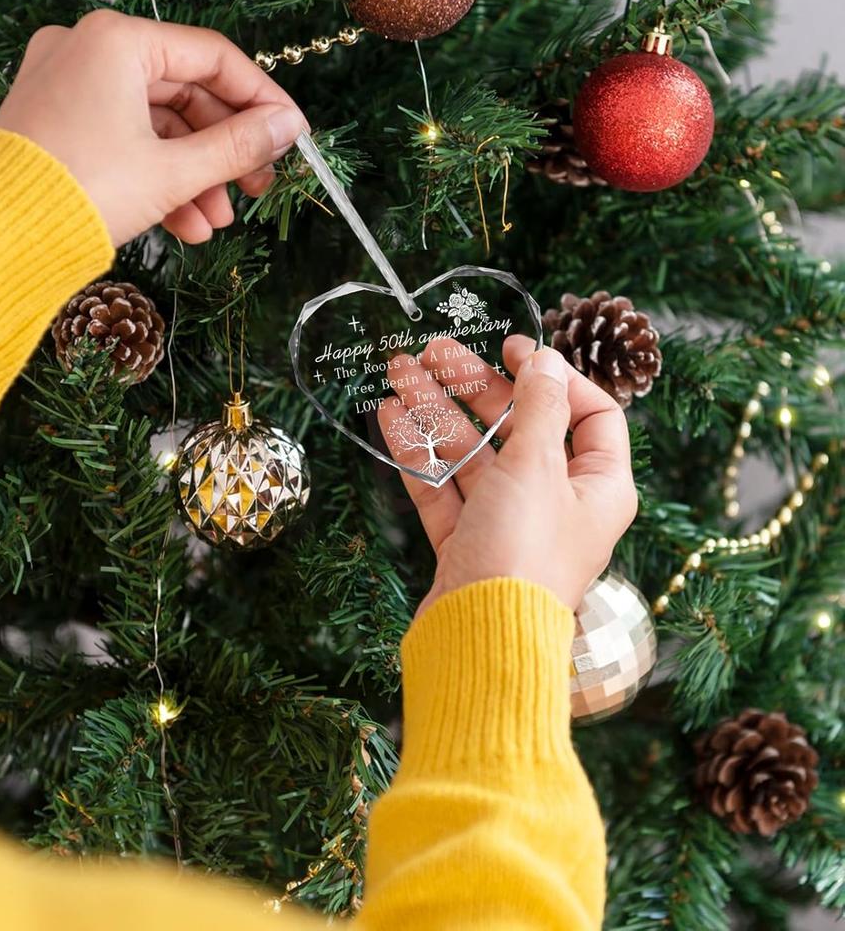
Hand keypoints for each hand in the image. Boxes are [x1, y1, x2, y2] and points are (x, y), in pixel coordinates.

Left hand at [0, 11, 307, 245]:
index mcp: (117, 41)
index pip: (212, 57)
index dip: (260, 98)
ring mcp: (68, 86)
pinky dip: (158, 178)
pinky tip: (187, 224)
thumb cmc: (83, 192)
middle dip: (224, 151)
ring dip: (195, 176)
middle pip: (185, 95)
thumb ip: (238, 146)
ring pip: (156, 126)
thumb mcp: (174, 171)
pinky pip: (125, 140)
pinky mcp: (58, 122)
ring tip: (218, 221)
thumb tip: (288, 128)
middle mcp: (88, 50)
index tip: (292, 134)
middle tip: (258, 187)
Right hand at [380, 335, 636, 612]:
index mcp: (598, 485)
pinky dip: (420, 455)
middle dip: (472, 387)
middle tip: (431, 352)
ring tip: (398, 372)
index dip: (553, 375)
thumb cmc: (524, 552)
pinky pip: (445, 488)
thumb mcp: (537, 466)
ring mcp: (509, 524)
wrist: (479, 642)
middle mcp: (557, 502)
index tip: (511, 347)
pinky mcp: (468, 544)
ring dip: (436, 413)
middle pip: (518, 428)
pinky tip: (391, 418)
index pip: (590, 414)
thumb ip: (540, 406)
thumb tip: (547, 359)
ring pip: (473, 455)